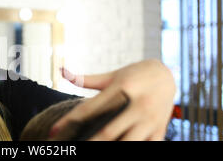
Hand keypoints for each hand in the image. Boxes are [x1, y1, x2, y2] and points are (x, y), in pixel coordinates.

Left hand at [50, 59, 176, 140]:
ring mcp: (149, 119)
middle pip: (108, 132)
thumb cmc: (134, 75)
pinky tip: (118, 150)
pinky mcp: (159, 130)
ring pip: (127, 143)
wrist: (168, 76)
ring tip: (92, 151)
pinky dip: (132, 150)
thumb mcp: (112, 75)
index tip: (54, 130)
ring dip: (110, 149)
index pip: (90, 107)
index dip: (70, 120)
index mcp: (122, 88)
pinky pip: (147, 146)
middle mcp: (136, 105)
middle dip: (90, 144)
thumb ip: (86, 79)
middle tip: (73, 149)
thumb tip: (61, 70)